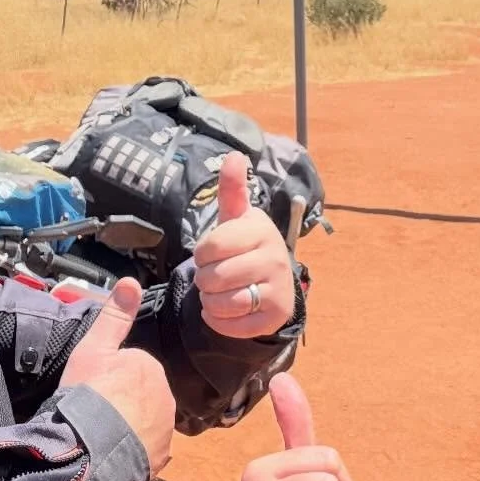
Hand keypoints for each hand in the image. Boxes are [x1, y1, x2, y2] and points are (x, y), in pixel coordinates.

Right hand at [60, 278, 175, 475]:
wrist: (88, 451)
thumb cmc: (87, 396)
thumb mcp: (94, 349)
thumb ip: (114, 316)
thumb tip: (130, 280)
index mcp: (150, 368)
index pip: (130, 368)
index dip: (107, 380)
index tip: (92, 391)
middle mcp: (166, 397)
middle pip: (140, 396)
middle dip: (122, 404)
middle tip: (94, 414)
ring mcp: (165, 430)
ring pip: (144, 423)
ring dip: (128, 428)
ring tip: (100, 437)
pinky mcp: (160, 458)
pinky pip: (146, 450)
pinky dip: (131, 451)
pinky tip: (110, 454)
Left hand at [195, 151, 296, 337]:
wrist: (273, 281)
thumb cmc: (246, 246)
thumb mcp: (237, 219)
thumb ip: (232, 189)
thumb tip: (235, 155)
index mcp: (261, 230)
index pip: (211, 246)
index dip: (201, 253)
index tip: (209, 253)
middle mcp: (275, 258)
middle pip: (213, 277)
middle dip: (204, 279)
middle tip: (215, 275)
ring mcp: (278, 288)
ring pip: (222, 302)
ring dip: (210, 301)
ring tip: (219, 292)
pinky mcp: (275, 316)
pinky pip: (231, 325)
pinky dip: (218, 321)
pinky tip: (226, 310)